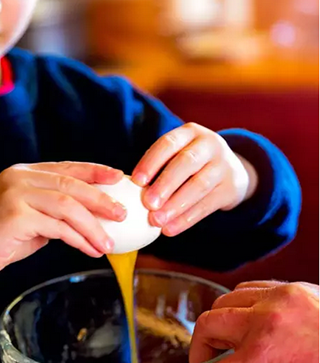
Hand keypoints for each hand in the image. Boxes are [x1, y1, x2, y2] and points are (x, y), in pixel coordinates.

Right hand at [0, 162, 125, 279]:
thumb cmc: (1, 237)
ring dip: (93, 226)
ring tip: (109, 243)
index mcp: (24, 172)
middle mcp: (19, 178)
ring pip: (68, 205)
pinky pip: (57, 227)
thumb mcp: (32, 217)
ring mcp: (15, 194)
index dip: (95, 171)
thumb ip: (56, 210)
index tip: (119, 178)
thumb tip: (95, 214)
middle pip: (71, 184)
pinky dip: (78, 239)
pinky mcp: (14, 216)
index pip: (67, 167)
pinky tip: (90, 249)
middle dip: (101, 199)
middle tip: (123, 213)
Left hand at [131, 123, 257, 235]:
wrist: (233, 171)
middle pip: (186, 162)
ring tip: (157, 221)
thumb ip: (158, 168)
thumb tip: (129, 192)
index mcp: (190, 132)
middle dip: (165, 184)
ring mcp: (224, 165)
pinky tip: (171, 229)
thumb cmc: (190, 165)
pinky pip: (208, 204)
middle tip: (147, 204)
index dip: (151, 161)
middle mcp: (210, 144)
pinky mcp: (231, 187)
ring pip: (199, 185)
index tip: (136, 181)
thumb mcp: (178, 155)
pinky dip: (187, 219)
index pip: (168, 143)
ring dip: (176, 205)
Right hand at [148, 281, 318, 362]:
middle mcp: (268, 318)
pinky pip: (255, 288)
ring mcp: (285, 298)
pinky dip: (244, 305)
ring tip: (229, 346)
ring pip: (229, 300)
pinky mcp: (299, 290)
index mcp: (264, 354)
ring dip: (221, 324)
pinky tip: (252, 324)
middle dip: (199, 352)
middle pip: (209, 326)